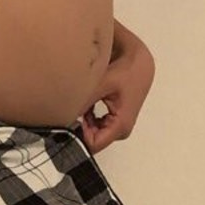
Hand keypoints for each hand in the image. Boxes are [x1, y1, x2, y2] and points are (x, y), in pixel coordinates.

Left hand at [76, 30, 154, 154]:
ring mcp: (119, 125)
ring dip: (83, 121)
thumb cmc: (126, 70)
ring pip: (93, 132)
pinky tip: (85, 103)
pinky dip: (88, 117)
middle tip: (69, 112)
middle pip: (92, 140)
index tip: (66, 123)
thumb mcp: (102, 83)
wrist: (139, 59)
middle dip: (79, 129)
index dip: (77, 137)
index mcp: (120, 125)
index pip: (92, 145)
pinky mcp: (116, 119)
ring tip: (78, 105)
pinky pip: (96, 125)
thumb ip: (84, 101)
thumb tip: (64, 117)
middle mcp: (121, 130)